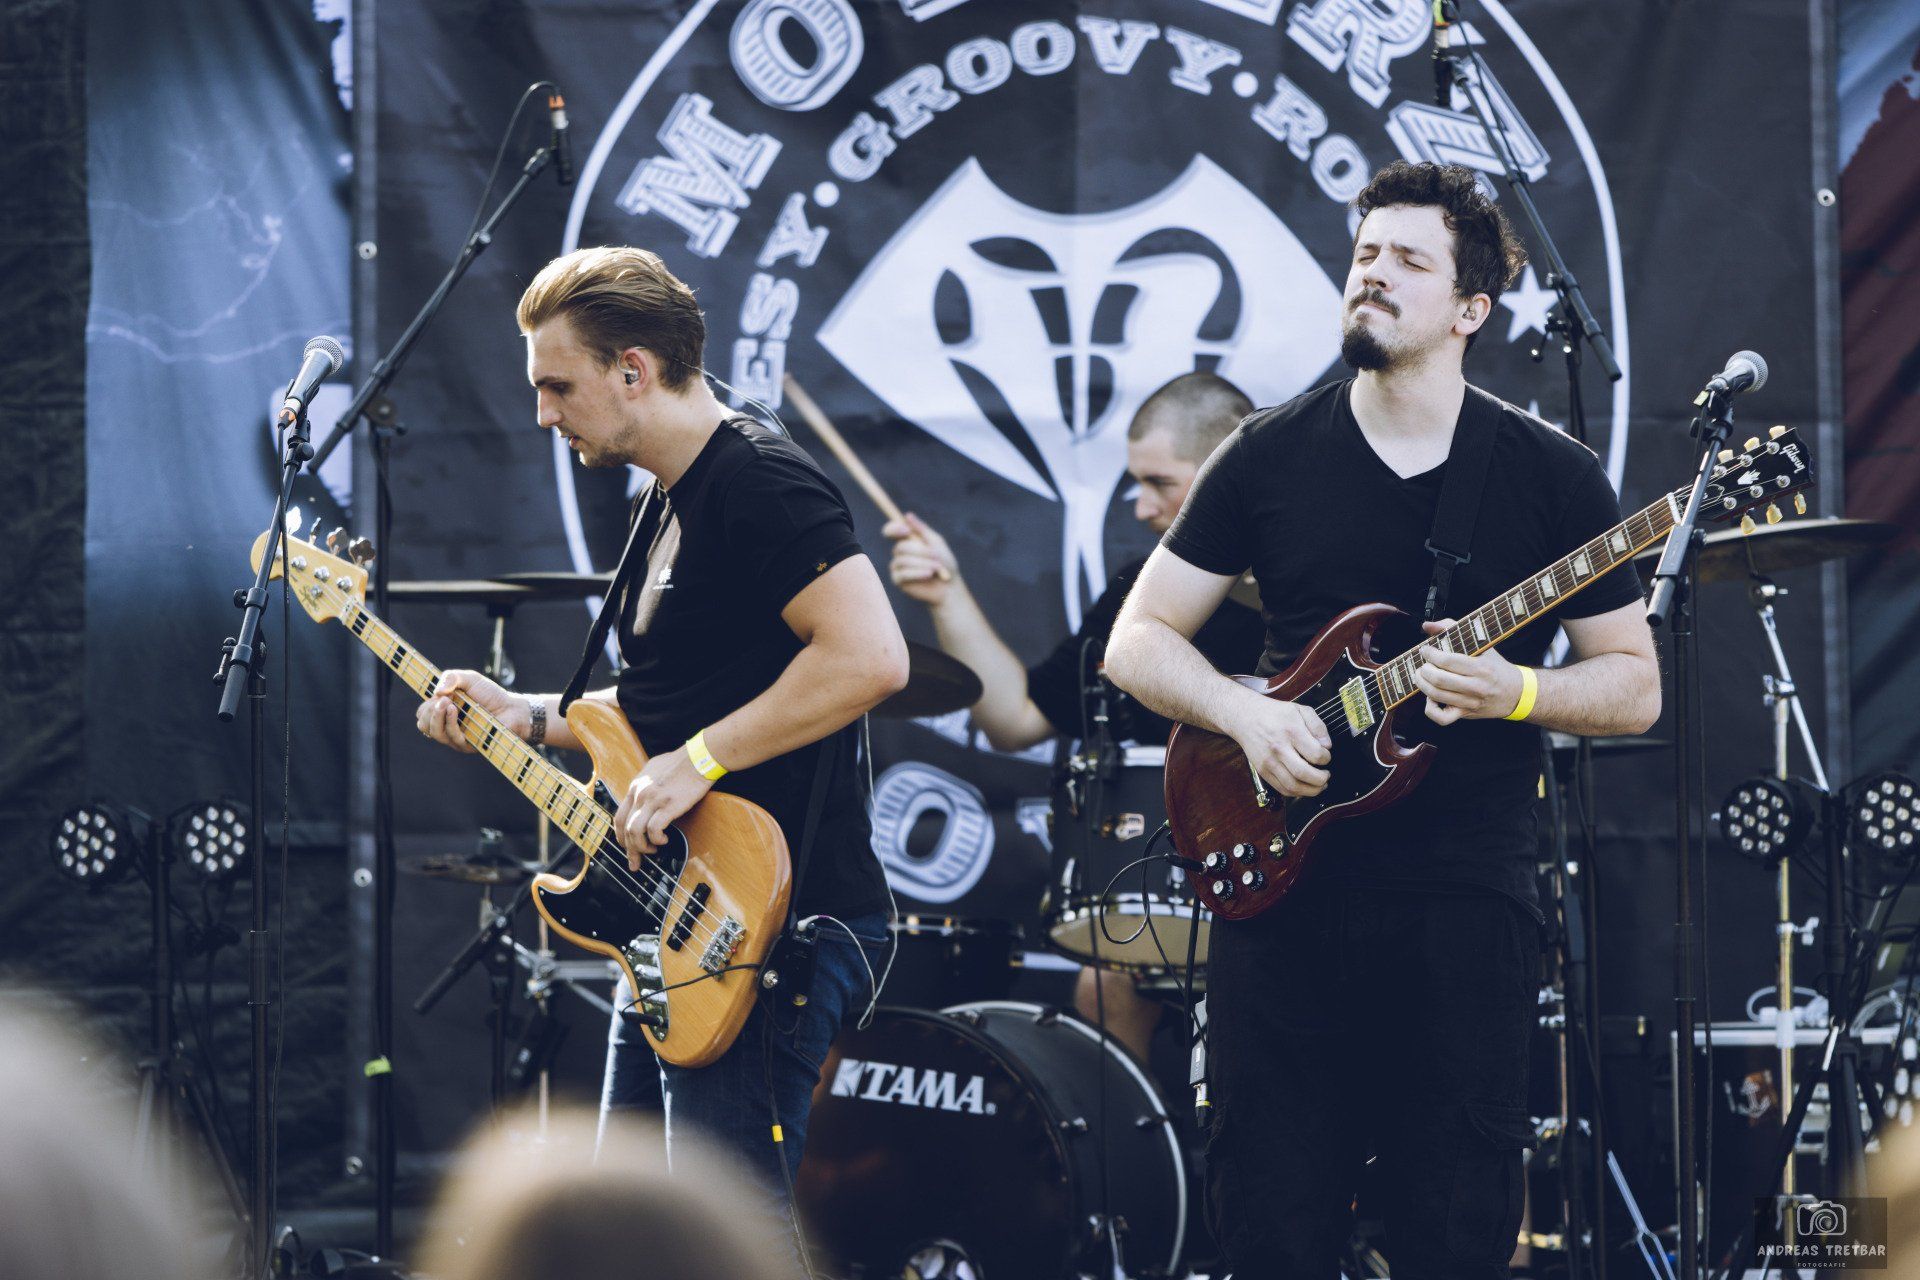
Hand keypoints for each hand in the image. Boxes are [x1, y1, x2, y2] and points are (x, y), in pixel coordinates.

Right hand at [417, 669, 525, 752]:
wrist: (511, 708)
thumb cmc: (490, 694)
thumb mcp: (469, 679)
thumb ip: (451, 677)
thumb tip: (436, 692)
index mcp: (444, 712)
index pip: (422, 714)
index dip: (426, 706)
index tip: (437, 694)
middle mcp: (447, 726)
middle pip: (423, 724)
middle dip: (429, 711)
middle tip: (443, 699)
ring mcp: (456, 737)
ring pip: (435, 732)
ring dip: (437, 716)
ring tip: (448, 703)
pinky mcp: (467, 745)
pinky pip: (452, 738)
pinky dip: (450, 723)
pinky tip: (454, 710)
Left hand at [613, 748, 715, 869]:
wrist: (700, 757)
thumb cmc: (683, 762)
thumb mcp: (655, 768)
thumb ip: (646, 784)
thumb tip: (645, 797)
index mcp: (636, 786)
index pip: (619, 816)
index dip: (621, 836)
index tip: (626, 847)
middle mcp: (640, 794)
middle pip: (625, 827)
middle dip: (629, 849)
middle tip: (635, 862)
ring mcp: (653, 800)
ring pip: (635, 831)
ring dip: (642, 847)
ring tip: (653, 851)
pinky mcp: (668, 806)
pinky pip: (654, 830)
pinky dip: (657, 840)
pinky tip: (665, 840)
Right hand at [882, 512, 957, 606]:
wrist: (949, 587)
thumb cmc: (945, 563)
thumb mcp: (937, 543)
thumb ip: (922, 530)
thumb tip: (907, 515)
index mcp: (907, 540)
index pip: (891, 530)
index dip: (894, 528)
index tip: (906, 530)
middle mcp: (899, 552)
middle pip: (900, 547)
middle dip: (920, 551)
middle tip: (936, 556)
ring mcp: (897, 566)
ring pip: (903, 560)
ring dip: (923, 563)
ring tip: (937, 568)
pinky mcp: (898, 580)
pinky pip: (903, 574)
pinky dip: (918, 573)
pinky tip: (929, 575)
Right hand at [1229, 693, 1332, 797]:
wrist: (1245, 717)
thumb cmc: (1274, 713)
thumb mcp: (1300, 709)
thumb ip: (1318, 726)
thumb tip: (1327, 746)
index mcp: (1291, 731)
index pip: (1315, 754)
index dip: (1326, 758)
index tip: (1326, 756)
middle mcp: (1279, 749)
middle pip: (1304, 773)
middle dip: (1322, 779)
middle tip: (1326, 775)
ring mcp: (1269, 762)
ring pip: (1293, 786)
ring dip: (1311, 791)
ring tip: (1319, 786)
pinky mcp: (1262, 771)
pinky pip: (1281, 789)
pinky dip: (1296, 792)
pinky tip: (1304, 787)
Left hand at [1412, 619, 1523, 725]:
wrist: (1517, 693)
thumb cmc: (1496, 667)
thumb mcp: (1482, 644)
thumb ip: (1453, 629)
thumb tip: (1428, 625)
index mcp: (1480, 667)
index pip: (1447, 660)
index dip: (1430, 654)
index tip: (1426, 650)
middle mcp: (1476, 686)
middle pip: (1439, 679)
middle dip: (1424, 669)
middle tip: (1423, 664)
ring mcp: (1470, 702)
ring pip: (1436, 696)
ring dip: (1422, 684)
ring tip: (1422, 676)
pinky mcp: (1466, 713)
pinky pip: (1442, 718)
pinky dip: (1430, 709)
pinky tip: (1431, 698)